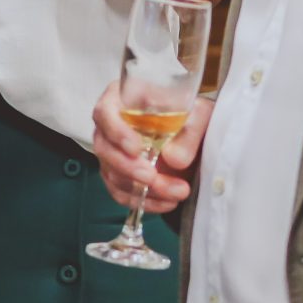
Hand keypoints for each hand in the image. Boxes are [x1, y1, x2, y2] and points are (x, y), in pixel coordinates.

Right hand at [91, 81, 212, 213]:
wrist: (193, 128)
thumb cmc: (189, 111)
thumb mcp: (197, 113)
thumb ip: (189, 132)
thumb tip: (174, 159)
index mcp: (120, 99)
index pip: (105, 113)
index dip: (117, 132)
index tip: (136, 148)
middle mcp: (109, 125)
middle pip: (104, 149)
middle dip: (129, 169)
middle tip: (153, 178)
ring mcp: (112, 151)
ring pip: (112, 174)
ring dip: (142, 189)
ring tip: (176, 193)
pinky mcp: (118, 173)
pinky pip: (121, 192)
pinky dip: (142, 201)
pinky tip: (166, 203)